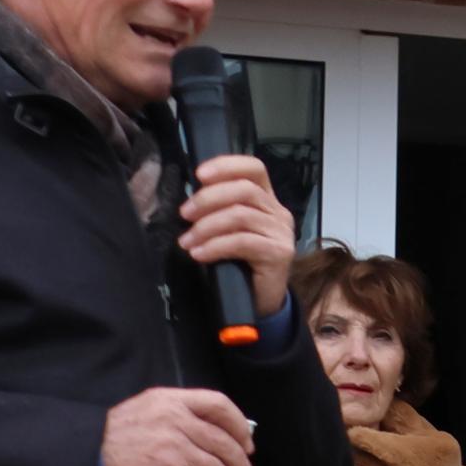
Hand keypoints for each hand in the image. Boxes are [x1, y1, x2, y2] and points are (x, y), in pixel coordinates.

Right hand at [96, 384, 256, 465]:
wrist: (83, 458)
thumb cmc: (112, 439)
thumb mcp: (146, 413)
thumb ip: (179, 419)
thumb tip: (216, 442)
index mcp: (170, 400)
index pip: (218, 404)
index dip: (239, 426)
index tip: (247, 444)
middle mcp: (175, 418)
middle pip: (225, 442)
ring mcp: (172, 445)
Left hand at [177, 153, 298, 321]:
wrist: (260, 300)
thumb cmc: (241, 262)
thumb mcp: (229, 229)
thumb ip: (219, 209)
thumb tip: (189, 199)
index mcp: (267, 200)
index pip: (254, 168)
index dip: (226, 166)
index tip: (199, 175)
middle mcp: (279, 212)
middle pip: (244, 189)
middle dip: (207, 199)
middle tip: (184, 214)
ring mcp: (281, 233)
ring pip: (240, 215)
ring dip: (206, 227)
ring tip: (187, 241)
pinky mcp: (279, 253)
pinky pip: (241, 242)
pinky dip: (215, 246)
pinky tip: (199, 254)